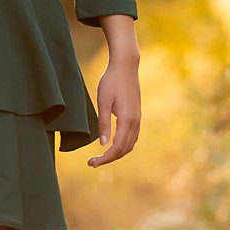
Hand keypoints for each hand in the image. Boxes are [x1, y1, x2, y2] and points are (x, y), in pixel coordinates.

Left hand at [88, 52, 140, 167]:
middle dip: (109, 159)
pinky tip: (112, 145)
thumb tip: (102, 144)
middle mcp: (135, 122)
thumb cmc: (111, 81)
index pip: (117, 147)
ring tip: (100, 157)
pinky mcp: (136, 116)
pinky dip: (122, 146)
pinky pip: (132, 137)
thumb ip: (103, 124)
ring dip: (116, 154)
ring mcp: (137, 119)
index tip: (91, 163)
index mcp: (127, 120)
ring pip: (129, 145)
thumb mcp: (103, 102)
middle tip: (92, 163)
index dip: (105, 158)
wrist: (126, 66)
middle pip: (124, 149)